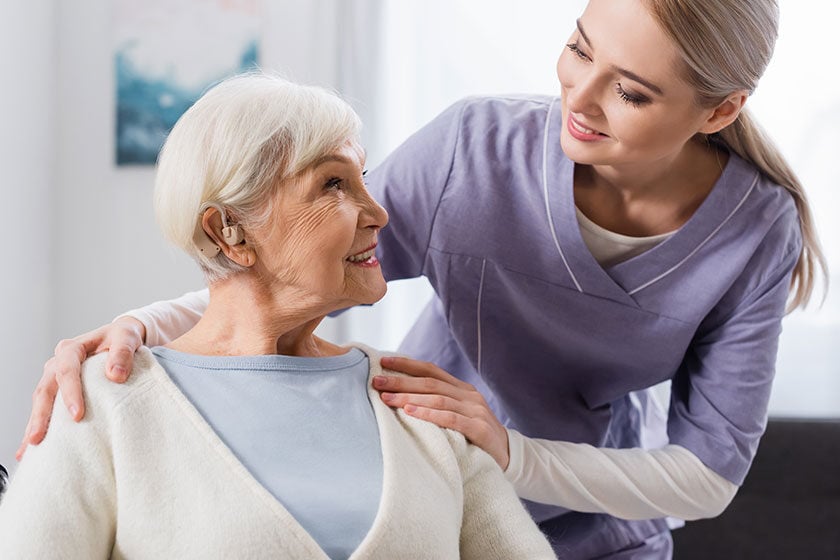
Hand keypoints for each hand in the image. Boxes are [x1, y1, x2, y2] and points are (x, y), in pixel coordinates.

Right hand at [16, 317, 145, 459]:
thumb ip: (123, 352)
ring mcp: (56, 376)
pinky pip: (47, 407)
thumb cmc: (124, 337)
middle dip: (41, 414)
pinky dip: (40, 424)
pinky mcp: (60, 389)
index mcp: (73, 348)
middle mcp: (59, 362)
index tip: (77, 414)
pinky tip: (31, 445)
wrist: (123, 338)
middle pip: (45, 388)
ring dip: (36, 422)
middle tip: (38, 437)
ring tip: (32, 445)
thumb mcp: (127, 337)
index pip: (66, 370)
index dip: (70, 392)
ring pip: (41, 400)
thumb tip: (115, 375)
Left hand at [375, 356, 510, 469]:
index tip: (383, 362)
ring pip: (437, 398)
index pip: (431, 370)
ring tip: (386, 398)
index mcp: (462, 389)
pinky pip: (451, 418)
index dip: (407, 364)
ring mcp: (475, 411)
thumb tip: (400, 397)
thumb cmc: (474, 438)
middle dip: (401, 381)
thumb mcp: (458, 415)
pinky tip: (410, 412)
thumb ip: (438, 405)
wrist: (509, 457)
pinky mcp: (480, 429)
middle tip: (376, 381)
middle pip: (430, 382)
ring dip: (409, 397)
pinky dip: (429, 414)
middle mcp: (469, 395)